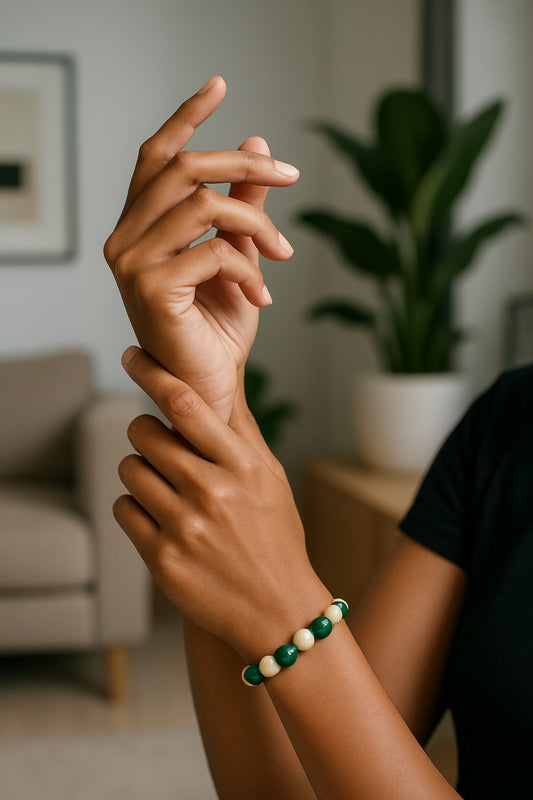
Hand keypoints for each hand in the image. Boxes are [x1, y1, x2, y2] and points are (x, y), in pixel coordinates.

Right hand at [104, 76, 298, 421]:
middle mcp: (126, 239)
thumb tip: (258, 141)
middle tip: (289, 175)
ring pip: (205, 204)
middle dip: (245, 165)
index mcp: (140, 226)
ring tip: (280, 254)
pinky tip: (262, 294)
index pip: (156, 156)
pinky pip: (214, 250)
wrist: (211, 384)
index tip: (220, 85)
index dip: (185, 116)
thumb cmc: (218, 327)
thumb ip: (243, 202)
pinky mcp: (152, 288)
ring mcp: (133, 263)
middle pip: (184, 168)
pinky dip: (249, 268)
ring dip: (257, 225)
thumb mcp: (239, 254)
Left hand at [113, 346, 328, 660]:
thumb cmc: (275, 536)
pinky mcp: (162, 559)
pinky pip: (123, 509)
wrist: (277, 609)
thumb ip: (241, 430)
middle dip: (145, 431)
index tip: (132, 355)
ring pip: (130, 469)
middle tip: (157, 443)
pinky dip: (133, 507)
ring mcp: (184, 526)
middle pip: (145, 432)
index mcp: (242, 465)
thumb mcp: (271, 477)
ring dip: (139, 471)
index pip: (185, 402)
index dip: (152, 372)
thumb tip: (224, 378)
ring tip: (162, 486)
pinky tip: (157, 516)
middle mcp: (212, 491)